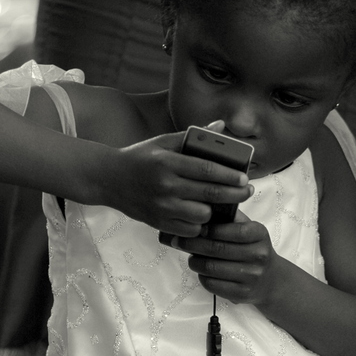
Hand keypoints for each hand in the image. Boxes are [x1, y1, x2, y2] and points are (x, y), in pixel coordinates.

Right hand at [100, 132, 252, 236]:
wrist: (107, 179)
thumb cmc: (140, 157)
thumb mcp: (163, 142)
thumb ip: (193, 136)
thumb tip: (221, 126)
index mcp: (167, 163)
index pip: (207, 170)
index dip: (230, 176)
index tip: (244, 177)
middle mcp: (165, 186)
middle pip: (210, 194)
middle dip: (235, 194)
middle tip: (247, 191)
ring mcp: (161, 207)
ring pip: (202, 215)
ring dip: (215, 211)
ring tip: (221, 204)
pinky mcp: (158, 222)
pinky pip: (189, 229)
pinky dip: (199, 224)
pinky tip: (202, 215)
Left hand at [172, 211, 284, 305]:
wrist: (270, 280)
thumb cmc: (251, 249)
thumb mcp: (248, 228)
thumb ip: (229, 218)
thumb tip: (200, 208)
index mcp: (260, 234)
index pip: (233, 230)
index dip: (211, 229)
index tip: (195, 227)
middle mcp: (259, 255)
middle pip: (217, 249)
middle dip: (193, 244)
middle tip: (179, 241)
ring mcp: (252, 276)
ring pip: (211, 268)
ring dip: (195, 262)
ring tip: (191, 257)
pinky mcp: (242, 293)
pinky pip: (212, 284)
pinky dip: (202, 276)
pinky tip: (202, 271)